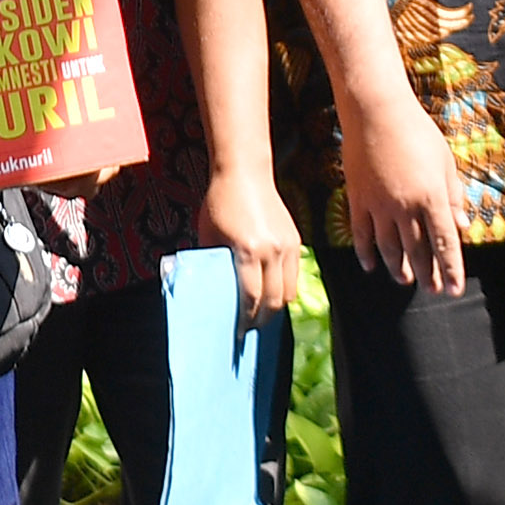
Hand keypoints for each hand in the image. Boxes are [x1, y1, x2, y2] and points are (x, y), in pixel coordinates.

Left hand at [196, 161, 303, 325]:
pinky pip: (295, 275)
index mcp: (248, 251)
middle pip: (275, 300)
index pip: (251, 297)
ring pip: (290, 291)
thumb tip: (210, 290)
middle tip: (250, 327)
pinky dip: (285, 288)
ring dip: (277, 306)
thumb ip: (213, 263)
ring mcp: (288, 246)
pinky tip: (272, 292)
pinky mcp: (296, 240)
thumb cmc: (219, 203)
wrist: (245, 172)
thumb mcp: (208, 235)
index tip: (238, 331)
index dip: (245, 318)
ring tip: (262, 313)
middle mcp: (272, 251)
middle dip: (263, 318)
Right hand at [345, 91, 465, 293]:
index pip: (444, 243)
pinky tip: (371, 266)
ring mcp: (378, 204)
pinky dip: (365, 253)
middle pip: (418, 250)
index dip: (450, 269)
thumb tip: (462, 227)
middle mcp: (405, 206)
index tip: (454, 289)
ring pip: (389, 247)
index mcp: (432, 196)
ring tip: (405, 280)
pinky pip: (361, 234)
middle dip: (427, 274)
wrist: (376, 111)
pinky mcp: (357, 198)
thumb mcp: (445, 162)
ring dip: (398, 267)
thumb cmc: (417, 132)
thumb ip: (454, 196)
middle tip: (432, 290)